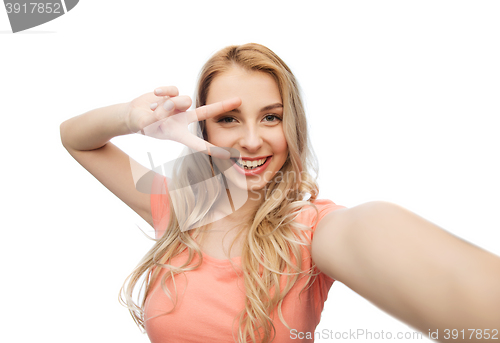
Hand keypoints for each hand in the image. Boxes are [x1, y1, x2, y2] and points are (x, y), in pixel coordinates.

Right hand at [125, 86, 240, 158]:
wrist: (132, 114)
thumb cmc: (141, 124)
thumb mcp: (147, 125)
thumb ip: (158, 116)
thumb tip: (170, 104)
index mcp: (180, 134)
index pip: (199, 143)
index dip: (213, 149)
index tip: (229, 155)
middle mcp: (183, 120)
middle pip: (206, 112)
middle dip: (222, 106)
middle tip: (239, 100)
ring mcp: (179, 106)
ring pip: (184, 99)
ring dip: (169, 103)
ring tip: (155, 108)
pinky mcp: (173, 94)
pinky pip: (173, 89)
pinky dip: (163, 91)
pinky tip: (155, 94)